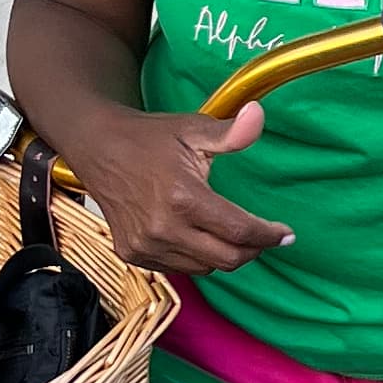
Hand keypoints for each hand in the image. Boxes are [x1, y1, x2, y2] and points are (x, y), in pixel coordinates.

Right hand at [62, 99, 288, 276]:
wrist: (96, 147)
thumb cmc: (148, 138)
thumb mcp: (193, 129)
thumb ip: (231, 132)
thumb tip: (259, 115)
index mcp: (183, 198)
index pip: (239, 231)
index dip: (268, 235)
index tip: (285, 234)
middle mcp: (162, 228)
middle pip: (227, 259)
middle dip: (253, 249)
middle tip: (265, 236)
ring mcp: (145, 245)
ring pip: (205, 268)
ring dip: (225, 255)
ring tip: (233, 233)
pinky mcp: (132, 253)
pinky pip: (179, 268)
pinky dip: (197, 258)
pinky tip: (201, 237)